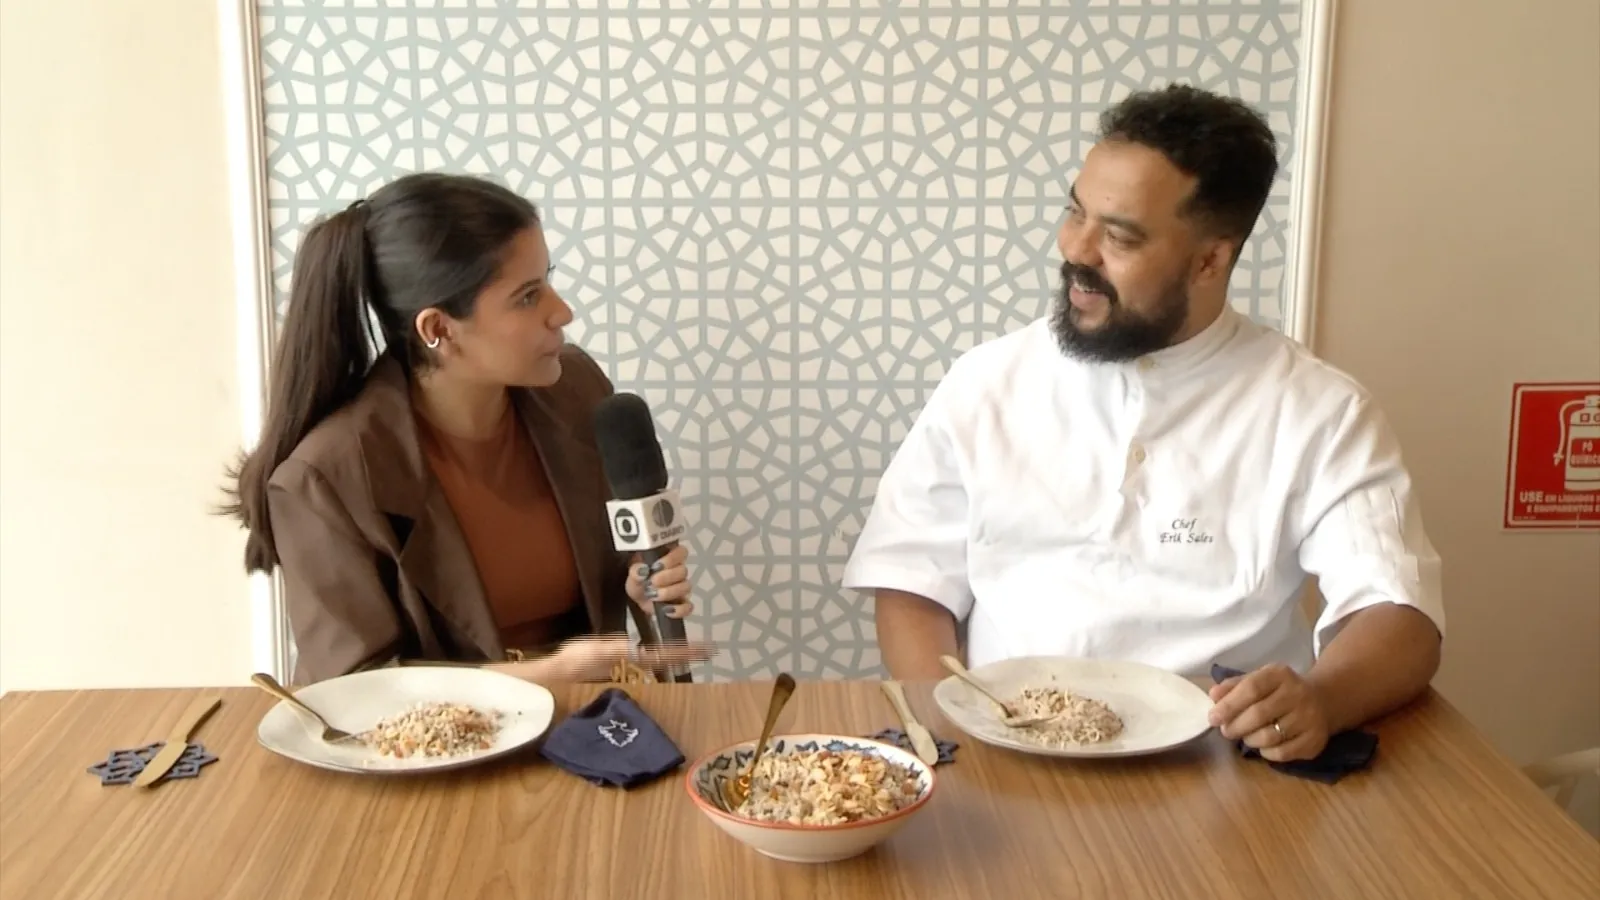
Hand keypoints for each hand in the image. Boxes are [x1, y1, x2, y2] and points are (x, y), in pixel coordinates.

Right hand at [503, 636, 716, 682]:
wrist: (558, 676)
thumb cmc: (574, 663)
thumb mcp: (592, 651)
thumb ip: (612, 649)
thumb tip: (633, 645)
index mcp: (632, 660)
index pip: (666, 655)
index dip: (686, 651)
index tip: (706, 649)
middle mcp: (635, 666)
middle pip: (667, 659)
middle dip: (687, 654)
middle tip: (709, 650)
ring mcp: (629, 668)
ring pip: (660, 662)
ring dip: (677, 656)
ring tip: (694, 651)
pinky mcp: (622, 667)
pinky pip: (647, 662)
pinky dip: (661, 657)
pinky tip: (666, 655)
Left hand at [625, 544, 692, 618]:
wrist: (640, 601)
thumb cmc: (640, 582)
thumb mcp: (633, 575)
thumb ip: (635, 571)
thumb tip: (641, 570)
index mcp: (670, 559)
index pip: (681, 552)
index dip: (672, 558)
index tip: (656, 566)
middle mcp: (680, 572)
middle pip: (683, 570)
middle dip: (666, 577)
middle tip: (651, 582)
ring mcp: (683, 588)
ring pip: (686, 587)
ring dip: (669, 592)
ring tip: (653, 596)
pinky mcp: (683, 604)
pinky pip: (688, 607)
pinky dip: (679, 609)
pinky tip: (666, 610)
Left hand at [1208, 663, 1331, 761]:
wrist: (1322, 701)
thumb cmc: (1279, 691)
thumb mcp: (1257, 680)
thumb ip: (1233, 686)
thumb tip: (1213, 696)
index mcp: (1280, 674)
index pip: (1251, 688)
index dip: (1229, 705)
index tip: (1213, 718)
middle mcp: (1298, 694)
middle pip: (1258, 715)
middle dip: (1235, 726)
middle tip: (1226, 730)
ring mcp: (1309, 718)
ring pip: (1269, 737)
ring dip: (1249, 740)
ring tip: (1245, 736)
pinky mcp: (1315, 741)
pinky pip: (1282, 754)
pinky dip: (1265, 752)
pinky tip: (1263, 745)